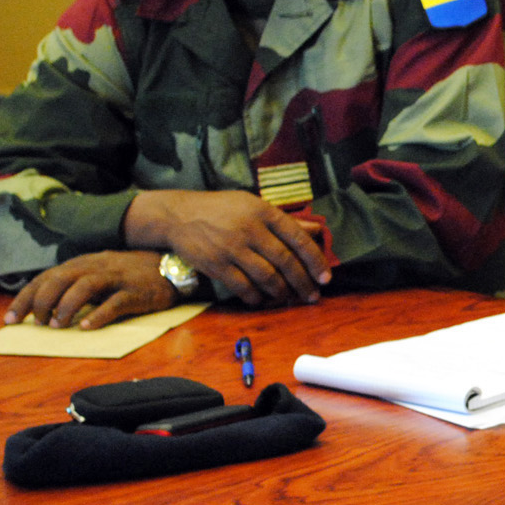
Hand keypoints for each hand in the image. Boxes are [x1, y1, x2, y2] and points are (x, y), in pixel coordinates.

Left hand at [4, 251, 178, 329]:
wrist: (171, 267)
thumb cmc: (130, 275)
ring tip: (58, 325)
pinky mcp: (135, 291)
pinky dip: (98, 315)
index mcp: (82, 264)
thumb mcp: (98, 274)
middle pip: (60, 279)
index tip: (10, 320)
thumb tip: (44, 308)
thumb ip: (74, 285)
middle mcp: (96, 267)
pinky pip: (115, 302)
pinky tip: (86, 328)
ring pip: (84, 287)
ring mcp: (116, 278)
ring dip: (67, 306)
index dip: (25, 298)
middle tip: (36, 323)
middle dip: (41, 301)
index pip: (45, 278)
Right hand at [124, 190, 328, 307]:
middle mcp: (250, 229)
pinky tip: (262, 299)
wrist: (178, 215)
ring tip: (289, 297)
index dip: (315, 260)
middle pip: (285, 261)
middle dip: (303, 282)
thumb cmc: (222, 209)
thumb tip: (316, 231)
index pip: (298, 238)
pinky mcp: (216, 264)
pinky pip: (243, 287)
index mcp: (264, 212)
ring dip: (282, 292)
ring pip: (267, 277)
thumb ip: (284, 221)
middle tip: (312, 295)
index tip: (326, 277)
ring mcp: (232, 248)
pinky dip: (256, 297)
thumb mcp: (254, 205)